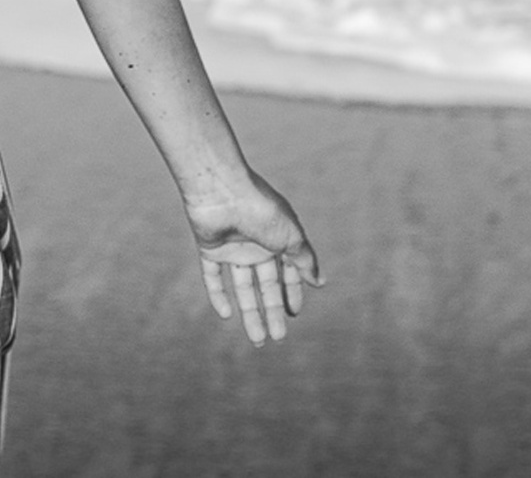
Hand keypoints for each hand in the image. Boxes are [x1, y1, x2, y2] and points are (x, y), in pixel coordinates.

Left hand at [186, 172, 322, 345]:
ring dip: (249, 312)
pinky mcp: (211, 248)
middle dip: (272, 311)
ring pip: (242, 286)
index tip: (293, 315)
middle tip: (278, 338)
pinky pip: (213, 276)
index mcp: (279, 239)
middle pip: (266, 285)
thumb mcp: (291, 237)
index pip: (288, 272)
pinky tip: (226, 315)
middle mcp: (256, 244)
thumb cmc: (262, 209)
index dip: (291, 293)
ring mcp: (233, 247)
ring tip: (257, 340)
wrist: (222, 190)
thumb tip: (320, 281)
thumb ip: (305, 260)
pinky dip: (218, 295)